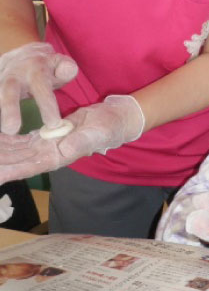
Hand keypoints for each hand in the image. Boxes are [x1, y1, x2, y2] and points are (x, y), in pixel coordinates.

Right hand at [0, 42, 77, 133]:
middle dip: (9, 110)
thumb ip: (66, 68)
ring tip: (4, 130)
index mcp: (35, 69)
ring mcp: (0, 79)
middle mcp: (14, 74)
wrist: (23, 55)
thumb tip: (68, 69)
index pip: (41, 88)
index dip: (46, 106)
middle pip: (9, 91)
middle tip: (12, 129)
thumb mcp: (59, 63)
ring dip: (0, 112)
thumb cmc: (47, 67)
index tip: (53, 124)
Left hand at [0, 95, 143, 183]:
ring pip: (15, 153)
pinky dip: (6, 142)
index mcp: (60, 156)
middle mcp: (49, 154)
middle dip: (0, 163)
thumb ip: (81, 141)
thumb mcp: (97, 132)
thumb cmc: (109, 127)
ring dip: (0, 154)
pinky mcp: (45, 137)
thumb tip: (64, 148)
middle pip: (17, 162)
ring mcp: (46, 146)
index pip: (29, 167)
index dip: (10, 170)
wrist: (115, 120)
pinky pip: (20, 142)